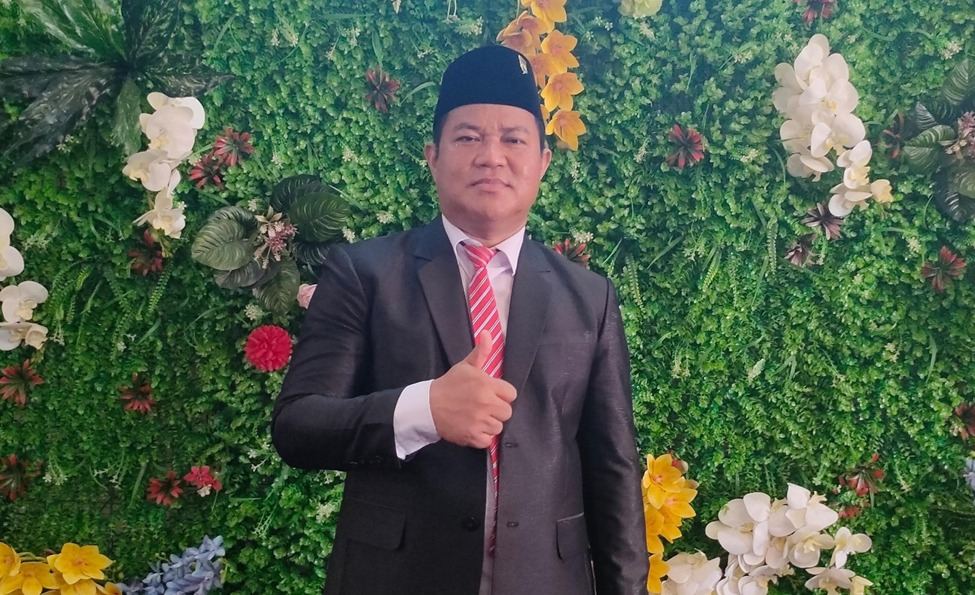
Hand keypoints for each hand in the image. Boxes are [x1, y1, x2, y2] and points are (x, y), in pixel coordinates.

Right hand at [430, 330, 516, 448]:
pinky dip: (480, 437)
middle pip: (507, 412)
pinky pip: (487, 440)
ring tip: (476, 417)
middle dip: (497, 410)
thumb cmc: (449, 385)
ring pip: (498, 427)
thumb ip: (480, 352)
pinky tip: (472, 428)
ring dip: (489, 424)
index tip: (490, 394)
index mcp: (486, 384)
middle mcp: (485, 403)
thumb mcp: (465, 366)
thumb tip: (487, 333)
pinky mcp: (472, 436)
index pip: (511, 394)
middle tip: (483, 407)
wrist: (427, 406)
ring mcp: (479, 421)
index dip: (502, 394)